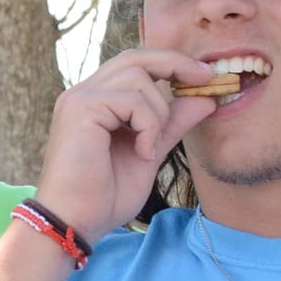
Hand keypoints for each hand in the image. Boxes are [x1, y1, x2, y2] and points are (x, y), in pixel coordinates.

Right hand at [33, 48, 221, 237]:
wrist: (75, 223)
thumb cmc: (103, 196)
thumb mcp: (150, 153)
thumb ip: (171, 124)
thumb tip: (205, 98)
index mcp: (96, 101)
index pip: (135, 65)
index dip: (170, 64)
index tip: (204, 77)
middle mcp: (83, 93)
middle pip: (136, 57)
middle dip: (175, 64)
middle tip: (206, 79)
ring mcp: (79, 98)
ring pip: (138, 77)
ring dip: (158, 113)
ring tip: (151, 148)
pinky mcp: (80, 108)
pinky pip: (132, 100)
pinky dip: (148, 126)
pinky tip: (143, 153)